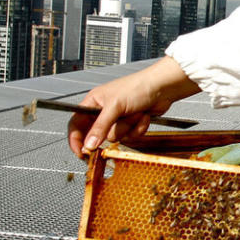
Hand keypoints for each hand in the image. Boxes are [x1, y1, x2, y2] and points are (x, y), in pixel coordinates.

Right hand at [67, 57, 200, 156]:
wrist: (162, 88)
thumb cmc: (137, 87)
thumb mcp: (115, 106)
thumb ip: (100, 127)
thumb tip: (89, 144)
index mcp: (93, 103)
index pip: (76, 124)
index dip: (76, 140)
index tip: (81, 153)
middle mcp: (104, 112)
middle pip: (98, 135)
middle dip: (112, 131)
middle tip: (119, 125)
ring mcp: (118, 119)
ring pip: (116, 137)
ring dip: (128, 127)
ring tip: (135, 113)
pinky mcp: (131, 124)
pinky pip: (130, 137)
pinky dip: (138, 128)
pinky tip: (143, 116)